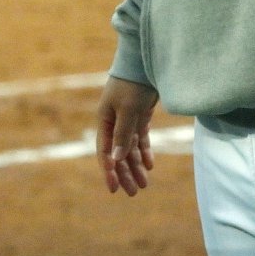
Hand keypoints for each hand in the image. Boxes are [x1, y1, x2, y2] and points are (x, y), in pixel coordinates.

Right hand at [95, 76, 157, 196]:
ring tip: (144, 184)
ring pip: (130, 148)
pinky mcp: (140, 115)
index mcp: (104, 119)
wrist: (145, 62)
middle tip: (133, 193)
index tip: (114, 189)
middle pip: (118, 153)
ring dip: (136, 165)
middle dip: (125, 173)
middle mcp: (114, 121)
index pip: (105, 151)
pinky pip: (140, 138)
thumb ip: (123, 135)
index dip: (109, 171)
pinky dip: (144, 151)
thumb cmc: (132, 84)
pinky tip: (150, 165)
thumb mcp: (127, 110)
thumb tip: (116, 159)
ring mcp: (127, 118)